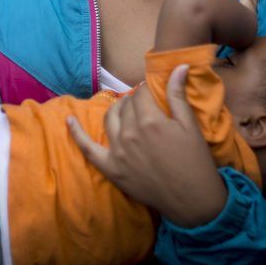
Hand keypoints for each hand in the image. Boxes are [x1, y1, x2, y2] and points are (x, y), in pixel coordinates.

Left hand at [69, 64, 227, 227]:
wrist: (192, 199)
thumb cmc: (195, 161)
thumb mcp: (190, 125)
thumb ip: (178, 94)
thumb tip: (179, 65)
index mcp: (150, 120)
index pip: (142, 93)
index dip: (149, 90)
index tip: (155, 92)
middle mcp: (129, 133)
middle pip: (127, 105)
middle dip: (136, 99)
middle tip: (146, 102)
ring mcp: (118, 151)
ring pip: (110, 118)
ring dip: (118, 109)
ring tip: (127, 107)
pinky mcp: (111, 168)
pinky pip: (88, 149)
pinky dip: (76, 133)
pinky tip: (69, 120)